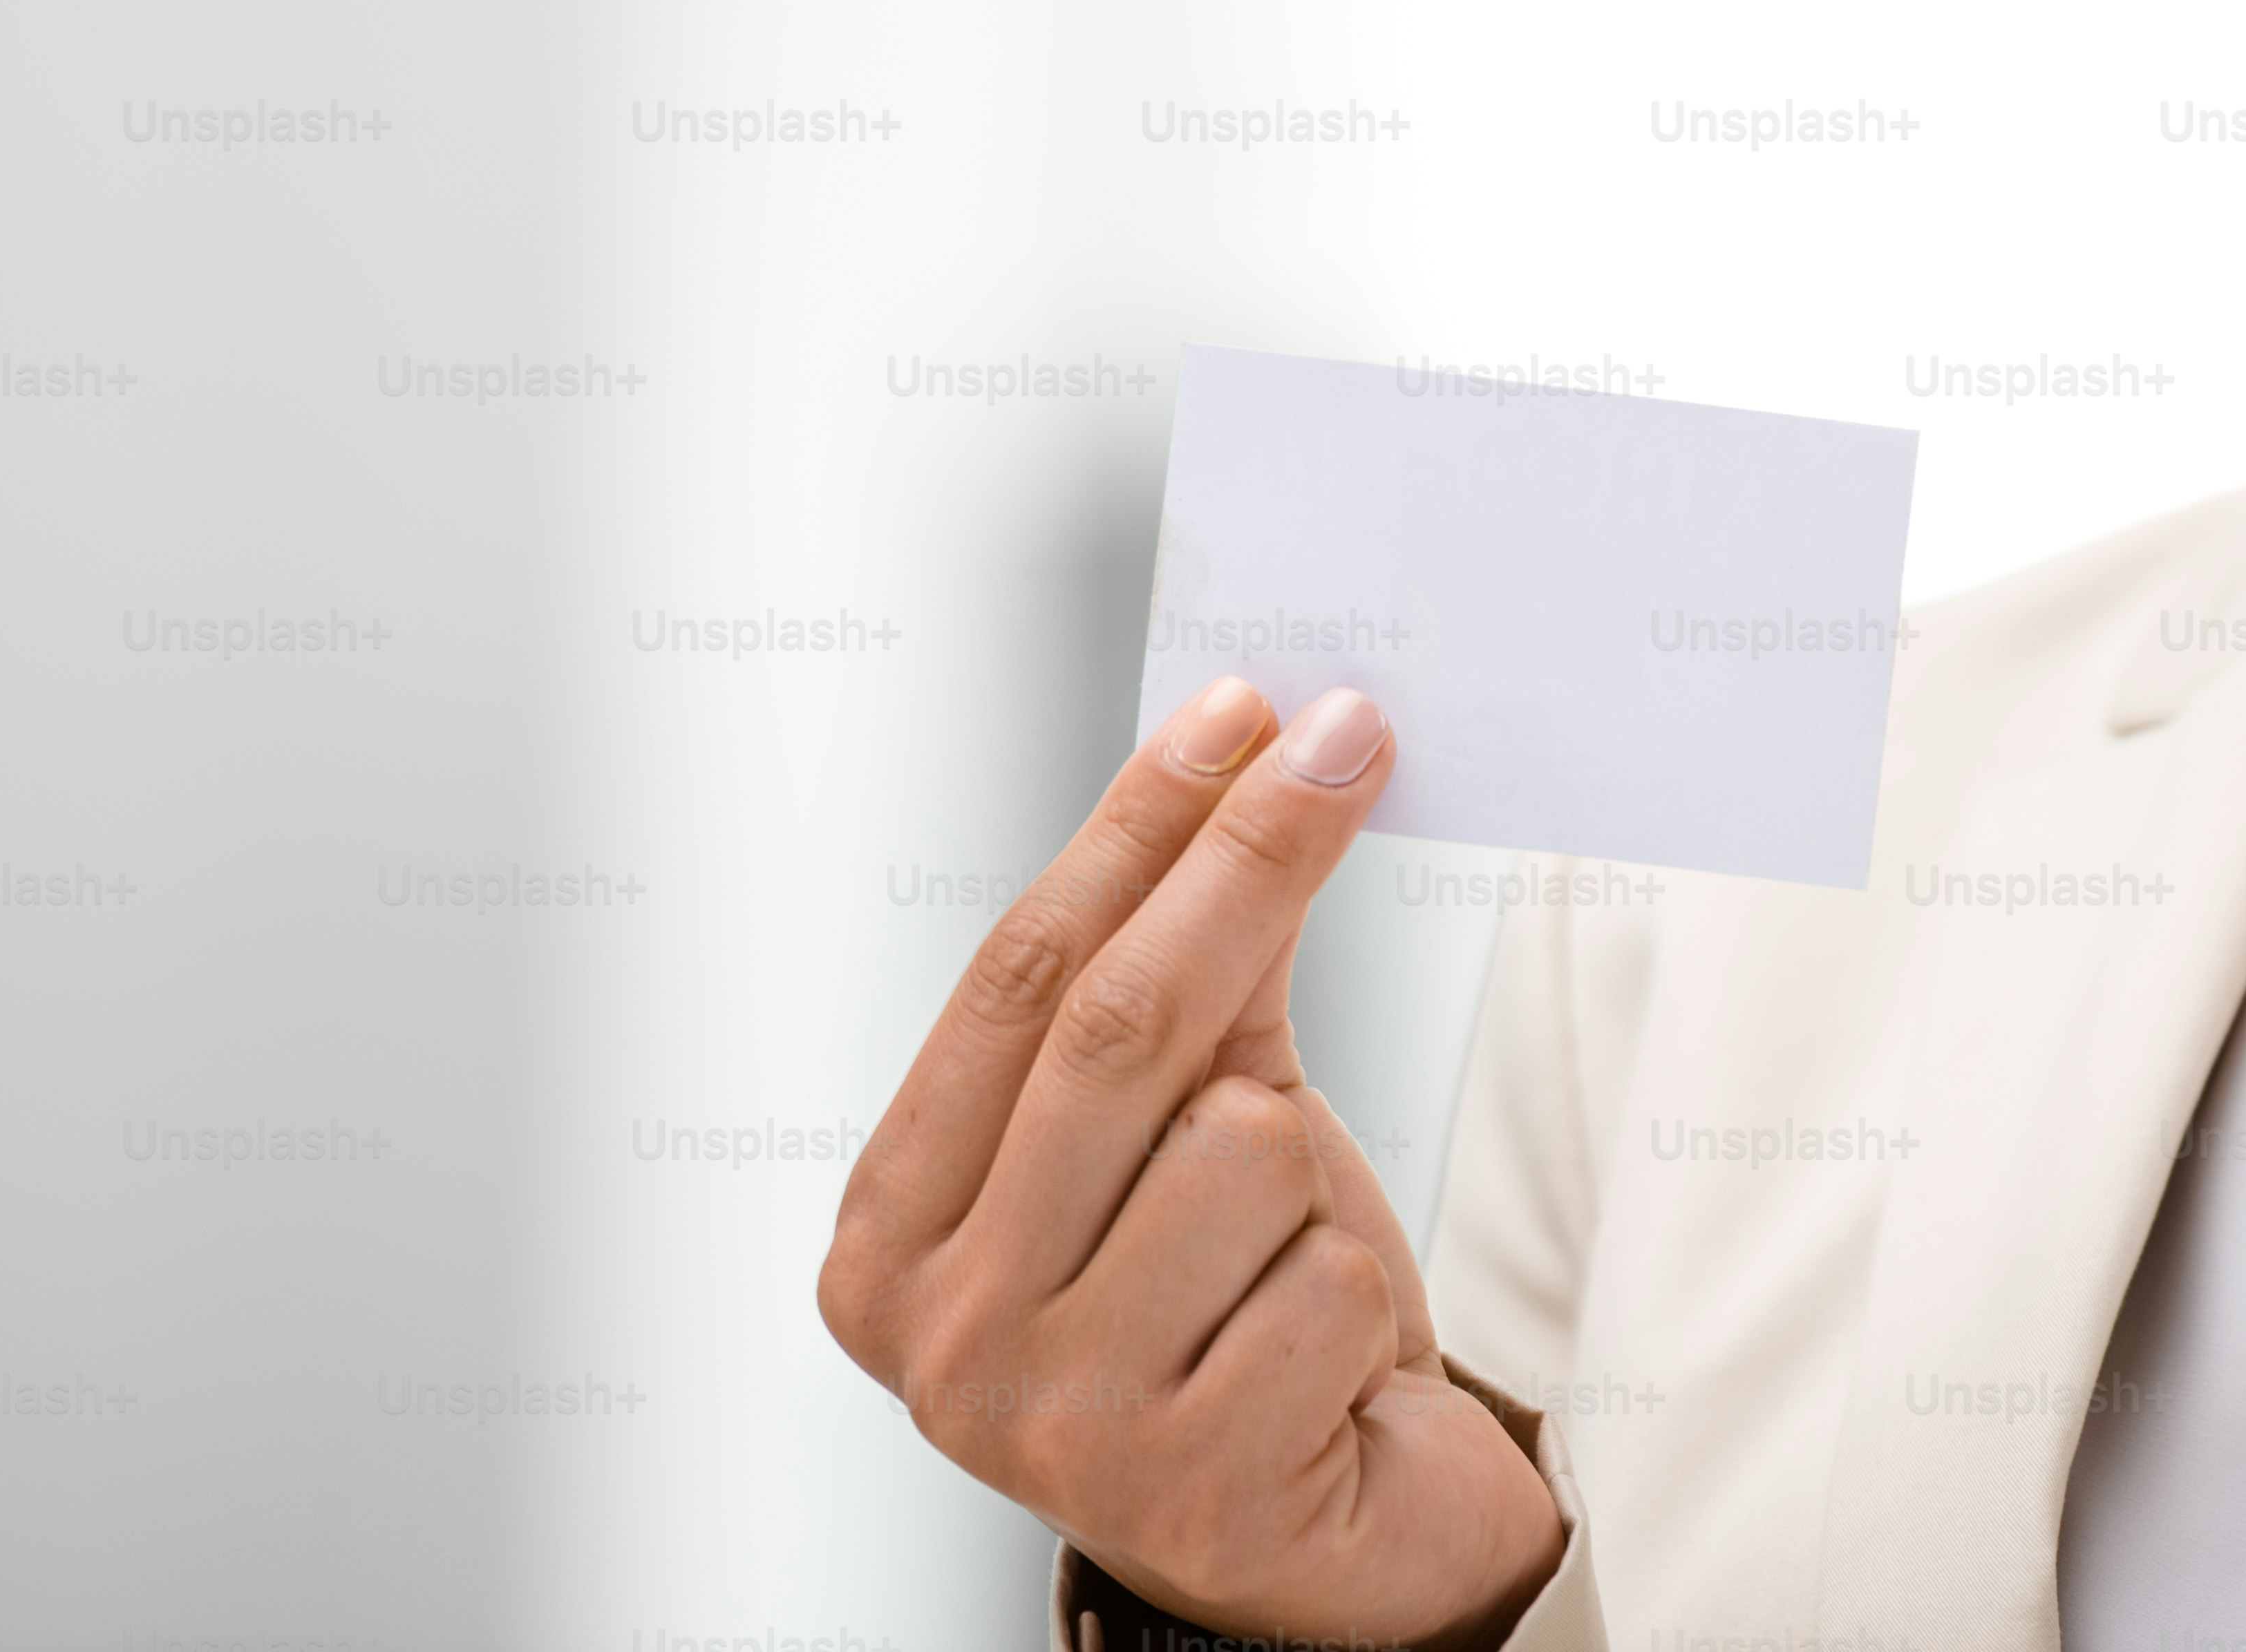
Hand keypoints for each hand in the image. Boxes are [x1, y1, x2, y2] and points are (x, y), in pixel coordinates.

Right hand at [818, 678, 1564, 1645]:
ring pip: (1240, 1152)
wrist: (1338, 1533)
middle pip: (1115, 1028)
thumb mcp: (1188, 1129)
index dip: (1138, 826)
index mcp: (890, 1238)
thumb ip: (1191, 976)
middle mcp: (940, 1340)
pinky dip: (1355, 1299)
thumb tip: (1256, 758)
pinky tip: (1320, 1368)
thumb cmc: (1240, 1316)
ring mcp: (1052, 1429)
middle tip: (1346, 738)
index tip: (1242, 710)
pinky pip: (1323, 1282)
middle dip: (1248, 859)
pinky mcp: (1191, 1493)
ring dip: (1310, 1181)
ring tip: (1286, 1268)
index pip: (1015, 976)